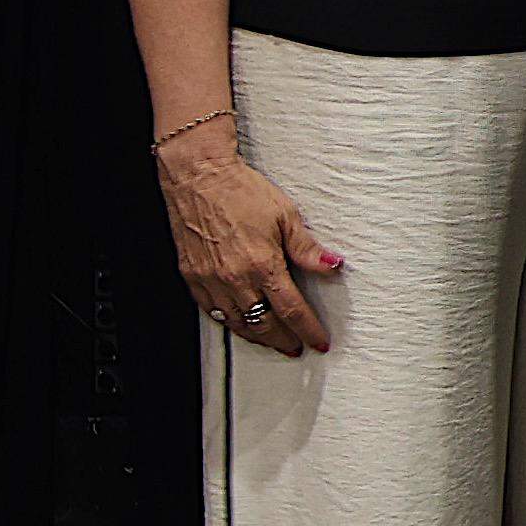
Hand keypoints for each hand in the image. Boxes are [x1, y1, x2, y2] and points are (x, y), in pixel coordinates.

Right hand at [159, 131, 343, 357]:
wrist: (199, 178)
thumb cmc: (240, 192)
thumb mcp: (286, 216)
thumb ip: (308, 249)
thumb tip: (334, 266)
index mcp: (262, 265)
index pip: (292, 310)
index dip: (308, 330)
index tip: (318, 342)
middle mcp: (234, 278)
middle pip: (264, 324)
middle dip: (283, 340)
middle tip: (296, 347)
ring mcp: (209, 280)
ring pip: (236, 323)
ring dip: (257, 336)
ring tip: (273, 341)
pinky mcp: (191, 276)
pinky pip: (211, 311)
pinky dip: (230, 322)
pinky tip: (240, 323)